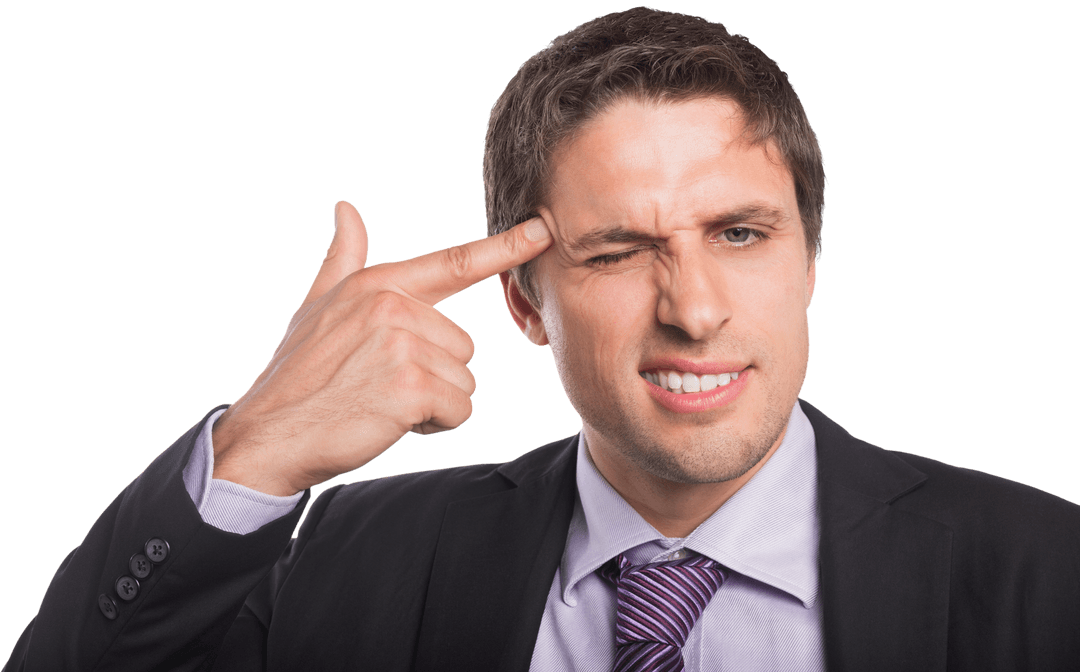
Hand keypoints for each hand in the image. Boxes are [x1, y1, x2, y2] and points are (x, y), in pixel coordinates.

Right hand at [211, 201, 551, 495]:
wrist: (269, 433)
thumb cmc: (299, 373)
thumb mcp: (318, 306)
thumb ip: (344, 258)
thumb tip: (346, 209)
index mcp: (378, 284)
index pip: (454, 262)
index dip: (505, 247)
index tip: (544, 229)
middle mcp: (392, 305)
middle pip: (463, 346)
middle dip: (432, 374)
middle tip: (380, 383)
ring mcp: (401, 344)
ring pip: (464, 380)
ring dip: (432, 402)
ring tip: (380, 400)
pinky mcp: (409, 386)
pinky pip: (459, 409)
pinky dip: (433, 424)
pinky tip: (390, 421)